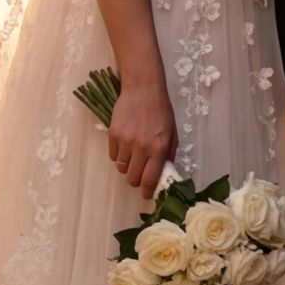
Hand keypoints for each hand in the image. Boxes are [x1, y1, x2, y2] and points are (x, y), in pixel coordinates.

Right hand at [105, 78, 176, 198]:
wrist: (143, 89)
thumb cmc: (160, 111)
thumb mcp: (172, 133)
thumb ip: (168, 155)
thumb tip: (163, 174)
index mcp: (159, 149)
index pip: (150, 179)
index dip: (146, 192)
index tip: (145, 194)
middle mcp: (142, 147)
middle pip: (132, 178)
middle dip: (135, 180)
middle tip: (138, 173)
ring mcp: (126, 141)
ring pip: (121, 168)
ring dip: (127, 166)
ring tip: (132, 154)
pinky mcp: (113, 134)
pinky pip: (113, 155)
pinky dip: (118, 155)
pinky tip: (125, 144)